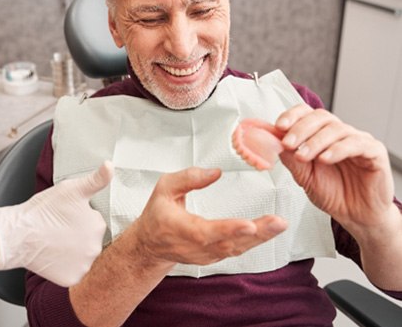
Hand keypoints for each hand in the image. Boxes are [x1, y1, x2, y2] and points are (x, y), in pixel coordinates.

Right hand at [0, 162, 111, 286]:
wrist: (18, 235)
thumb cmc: (43, 210)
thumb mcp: (72, 188)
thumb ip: (96, 179)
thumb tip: (110, 165)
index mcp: (98, 225)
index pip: (94, 221)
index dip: (79, 218)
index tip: (65, 216)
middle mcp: (96, 248)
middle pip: (90, 240)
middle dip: (78, 235)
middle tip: (59, 229)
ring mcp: (84, 266)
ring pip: (83, 257)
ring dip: (74, 251)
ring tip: (55, 242)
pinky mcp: (71, 279)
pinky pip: (73, 273)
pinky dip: (65, 267)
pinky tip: (54, 256)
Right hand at [133, 167, 286, 266]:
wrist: (150, 245)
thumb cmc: (157, 214)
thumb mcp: (164, 188)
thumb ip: (188, 178)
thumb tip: (215, 172)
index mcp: (180, 228)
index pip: (206, 231)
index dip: (228, 229)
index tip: (249, 224)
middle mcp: (195, 246)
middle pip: (229, 243)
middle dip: (256, 233)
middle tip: (278, 222)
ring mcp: (206, 255)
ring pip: (236, 248)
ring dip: (261, 238)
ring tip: (279, 224)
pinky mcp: (214, 257)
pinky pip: (237, 250)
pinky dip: (254, 241)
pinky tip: (269, 231)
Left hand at [275, 104, 395, 229]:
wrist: (356, 216)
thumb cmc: (332, 193)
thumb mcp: (304, 176)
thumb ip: (290, 158)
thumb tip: (272, 141)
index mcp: (321, 134)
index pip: (307, 113)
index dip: (292, 116)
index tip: (279, 126)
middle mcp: (340, 134)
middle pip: (320, 117)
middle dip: (300, 129)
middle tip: (288, 144)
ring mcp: (358, 141)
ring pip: (336, 129)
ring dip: (315, 141)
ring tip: (303, 156)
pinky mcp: (375, 153)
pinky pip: (357, 144)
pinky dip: (338, 149)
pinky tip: (325, 159)